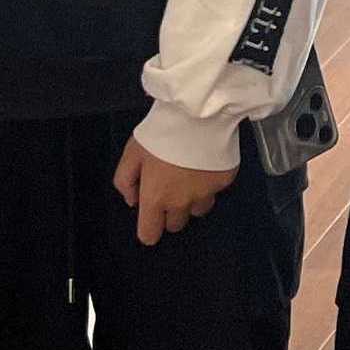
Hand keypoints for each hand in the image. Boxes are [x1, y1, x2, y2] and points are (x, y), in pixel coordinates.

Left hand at [112, 138, 236, 246]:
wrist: (198, 114)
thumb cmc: (160, 133)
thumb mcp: (131, 153)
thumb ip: (125, 181)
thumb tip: (133, 200)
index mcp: (156, 198)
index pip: (149, 235)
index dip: (149, 228)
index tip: (150, 217)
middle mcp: (182, 203)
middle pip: (175, 224)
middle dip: (170, 212)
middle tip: (170, 187)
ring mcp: (206, 193)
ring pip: (198, 210)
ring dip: (192, 200)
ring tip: (191, 176)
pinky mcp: (225, 181)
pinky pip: (216, 189)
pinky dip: (210, 181)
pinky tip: (206, 162)